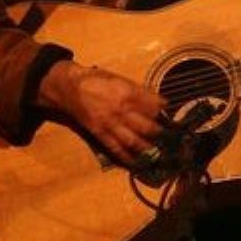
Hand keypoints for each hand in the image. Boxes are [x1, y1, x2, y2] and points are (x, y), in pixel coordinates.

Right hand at [39, 61, 164, 164]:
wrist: (69, 88)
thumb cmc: (96, 79)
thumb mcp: (119, 78)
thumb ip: (138, 91)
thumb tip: (157, 102)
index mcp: (128, 92)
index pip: (153, 106)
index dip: (164, 111)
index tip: (170, 114)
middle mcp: (121, 111)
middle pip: (148, 126)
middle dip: (161, 133)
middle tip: (170, 137)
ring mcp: (111, 125)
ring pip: (135, 141)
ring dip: (149, 149)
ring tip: (160, 153)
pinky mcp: (100, 135)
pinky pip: (117, 149)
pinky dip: (128, 157)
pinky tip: (138, 162)